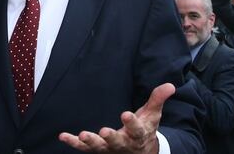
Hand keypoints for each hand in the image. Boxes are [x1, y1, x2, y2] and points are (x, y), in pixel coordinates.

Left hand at [58, 83, 174, 153]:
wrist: (139, 152)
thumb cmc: (144, 129)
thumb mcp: (153, 115)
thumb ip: (158, 99)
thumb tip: (170, 85)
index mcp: (139, 134)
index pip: (137, 129)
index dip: (132, 123)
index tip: (126, 114)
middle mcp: (124, 144)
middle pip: (118, 142)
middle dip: (111, 137)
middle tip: (104, 131)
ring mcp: (110, 149)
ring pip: (100, 147)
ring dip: (91, 142)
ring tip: (82, 135)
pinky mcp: (97, 150)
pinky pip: (84, 148)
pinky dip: (73, 143)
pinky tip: (63, 136)